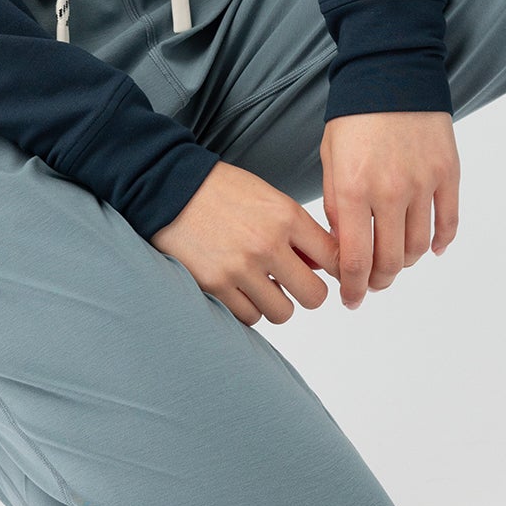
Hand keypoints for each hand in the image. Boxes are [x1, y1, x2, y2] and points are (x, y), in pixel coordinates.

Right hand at [151, 161, 339, 327]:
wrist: (170, 189)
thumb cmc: (221, 191)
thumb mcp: (268, 197)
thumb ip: (297, 230)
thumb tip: (321, 265)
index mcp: (287, 216)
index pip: (335, 258)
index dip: (336, 270)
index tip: (326, 273)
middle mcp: (268, 244)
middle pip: (315, 296)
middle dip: (307, 292)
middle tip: (292, 284)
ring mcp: (241, 268)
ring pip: (282, 313)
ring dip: (274, 302)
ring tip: (259, 284)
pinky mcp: (215, 286)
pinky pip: (249, 317)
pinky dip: (247, 308)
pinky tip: (238, 288)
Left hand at [320, 111, 459, 307]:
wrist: (391, 73)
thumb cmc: (354, 116)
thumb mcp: (330, 160)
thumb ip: (338, 206)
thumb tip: (346, 247)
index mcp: (353, 189)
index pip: (355, 259)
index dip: (353, 288)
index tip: (351, 300)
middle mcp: (390, 191)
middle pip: (389, 261)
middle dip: (378, 281)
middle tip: (371, 284)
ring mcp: (423, 183)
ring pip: (419, 247)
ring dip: (405, 263)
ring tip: (395, 262)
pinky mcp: (448, 174)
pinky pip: (448, 223)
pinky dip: (440, 243)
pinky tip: (430, 249)